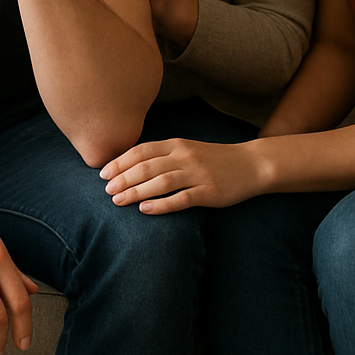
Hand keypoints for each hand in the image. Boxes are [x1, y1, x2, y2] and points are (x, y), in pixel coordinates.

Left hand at [99, 137, 264, 212]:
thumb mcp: (186, 149)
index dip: (120, 162)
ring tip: (118, 201)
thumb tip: (130, 165)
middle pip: (146, 166)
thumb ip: (162, 154)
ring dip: (136, 191)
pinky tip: (146, 210)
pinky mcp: (208, 192)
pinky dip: (161, 204)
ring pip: (160, 182)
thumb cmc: (213, 158)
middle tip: (106, 190)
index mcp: (176, 144)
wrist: (250, 164)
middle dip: (123, 178)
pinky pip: (181, 199)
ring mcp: (197, 174)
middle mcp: (184, 156)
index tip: (103, 173)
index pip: (141, 151)